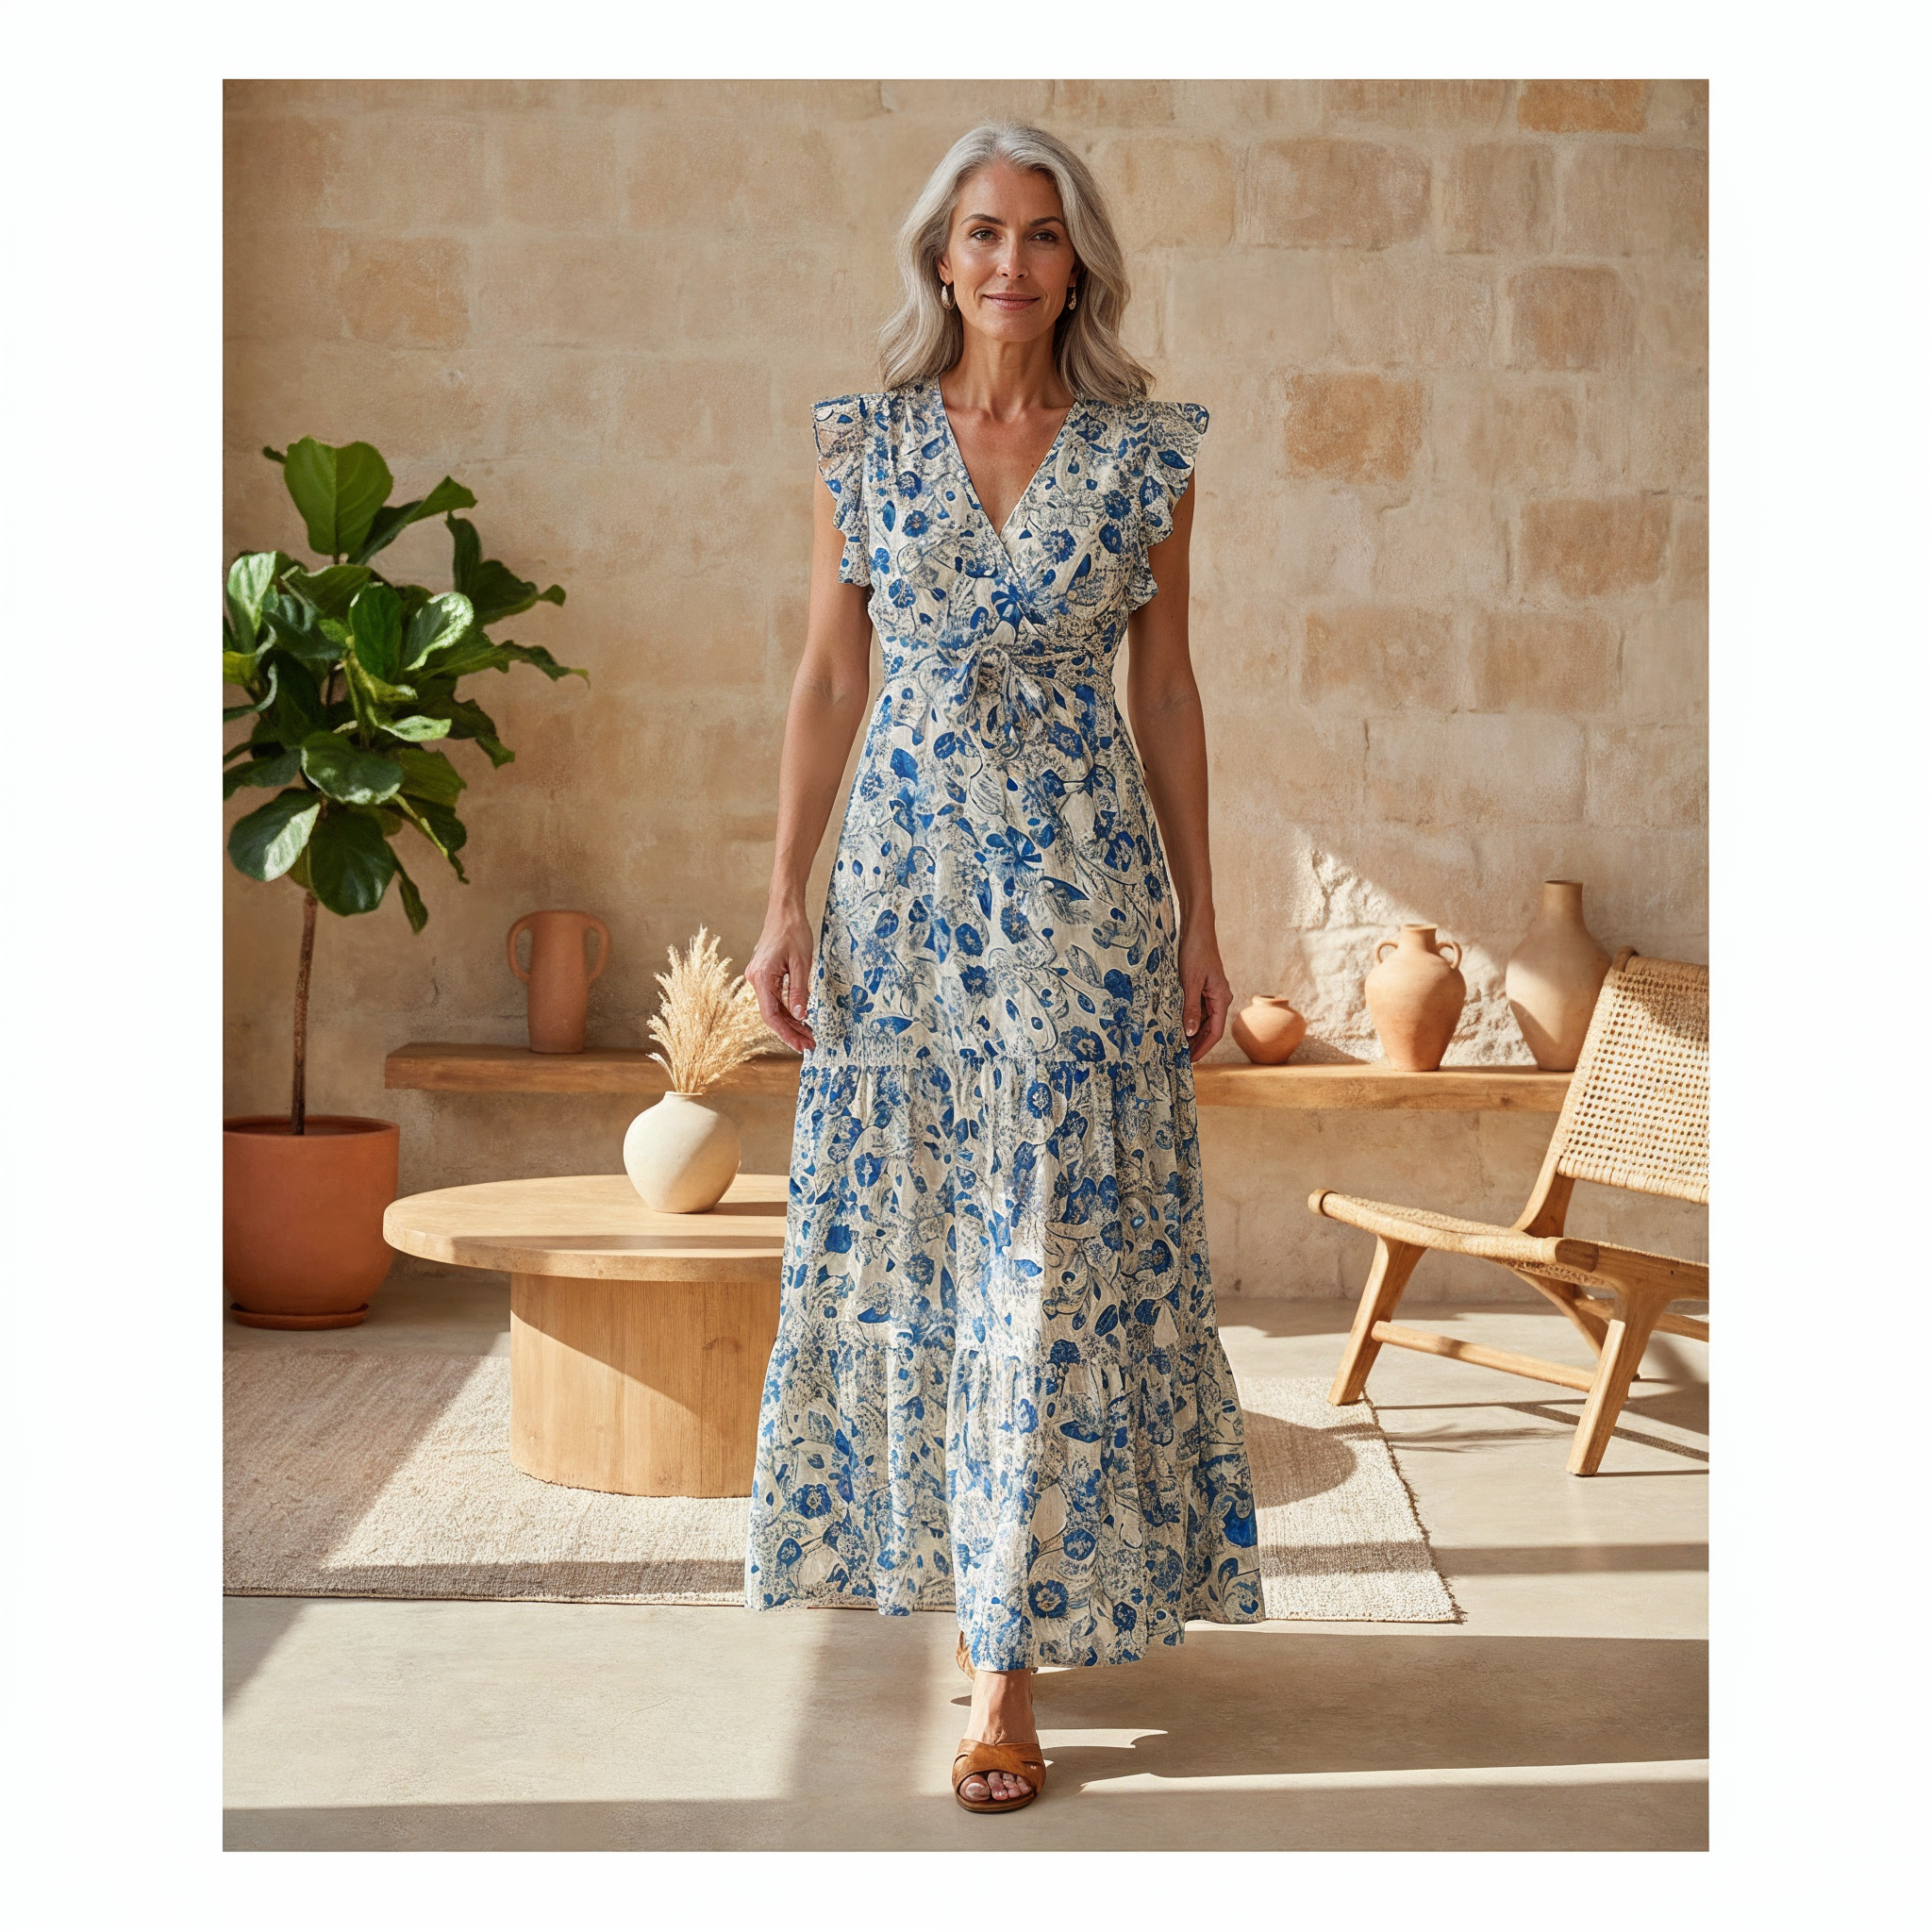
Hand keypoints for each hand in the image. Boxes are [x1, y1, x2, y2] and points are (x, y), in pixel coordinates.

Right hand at [747, 901, 816, 1053]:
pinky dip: (788, 1009)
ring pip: (774, 1007)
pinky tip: (801, 1019)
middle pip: (772, 1014)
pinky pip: (776, 997)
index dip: (786, 1034)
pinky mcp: (765, 974)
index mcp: (762, 977)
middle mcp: (755, 979)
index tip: (800, 1045)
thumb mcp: (802, 963)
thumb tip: (801, 1017)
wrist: (785, 910)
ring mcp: (759, 977)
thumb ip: (800, 992)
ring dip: (791, 1022)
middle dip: (791, 1031)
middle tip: (810, 1045)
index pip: (771, 1015)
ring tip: (808, 1036)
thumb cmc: (793, 931)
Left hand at [1178, 921, 1230, 1062]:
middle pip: (1210, 1028)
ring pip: (1203, 1019)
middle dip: (1197, 1044)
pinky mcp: (1203, 986)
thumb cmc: (1196, 952)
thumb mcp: (1190, 982)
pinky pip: (1198, 1008)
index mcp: (1222, 998)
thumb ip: (1191, 1008)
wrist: (1197, 929)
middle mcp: (1220, 997)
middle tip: (1180, 1057)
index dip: (1203, 1048)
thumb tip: (1191, 1033)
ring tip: (1177, 1045)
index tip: (1191, 1061)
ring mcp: (1212, 992)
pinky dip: (1189, 1018)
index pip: (1215, 1032)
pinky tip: (1177, 1024)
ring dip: (1192, 1032)